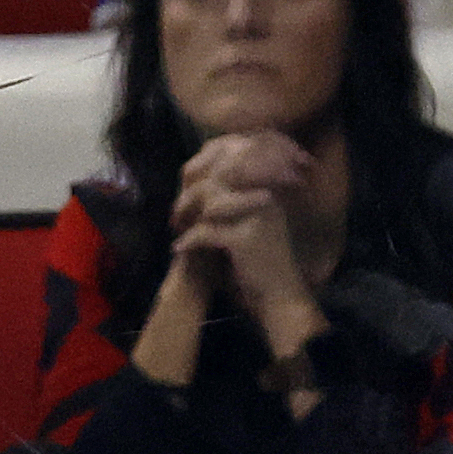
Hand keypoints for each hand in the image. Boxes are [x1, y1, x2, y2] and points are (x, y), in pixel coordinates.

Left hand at [171, 133, 327, 349]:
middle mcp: (265, 195)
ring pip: (210, 202)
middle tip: (175, 217)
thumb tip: (190, 176)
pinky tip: (179, 248)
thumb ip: (225, 197)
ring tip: (177, 229)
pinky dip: (189, 240)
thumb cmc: (257, 256)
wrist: (277, 291)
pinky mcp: (246, 238)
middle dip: (189, 197)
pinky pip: (206, 231)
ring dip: (186, 216)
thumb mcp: (245, 219)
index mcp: (267, 186)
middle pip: (216, 179)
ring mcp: (257, 215)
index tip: (183, 194)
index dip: (199, 175)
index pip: (230, 162)